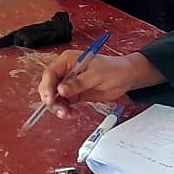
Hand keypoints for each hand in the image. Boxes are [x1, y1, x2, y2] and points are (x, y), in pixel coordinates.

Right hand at [38, 51, 162, 118]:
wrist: (126, 77)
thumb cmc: (114, 69)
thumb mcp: (97, 75)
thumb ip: (78, 83)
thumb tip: (61, 90)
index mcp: (69, 60)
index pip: (50, 72)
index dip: (47, 86)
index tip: (50, 99)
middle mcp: (66, 70)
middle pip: (49, 85)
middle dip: (51, 99)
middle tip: (60, 110)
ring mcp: (69, 82)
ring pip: (54, 96)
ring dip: (57, 107)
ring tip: (67, 114)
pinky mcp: (74, 93)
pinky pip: (63, 103)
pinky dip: (64, 109)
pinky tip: (70, 114)